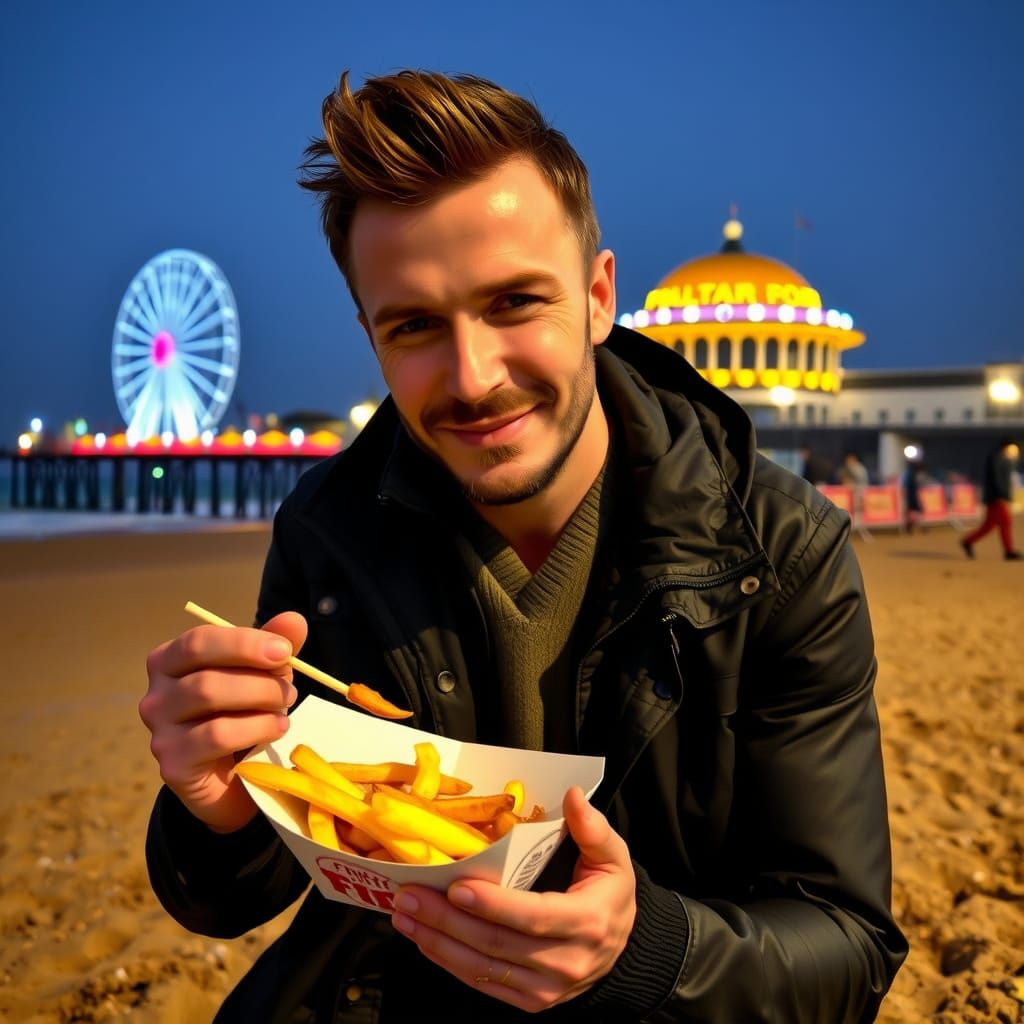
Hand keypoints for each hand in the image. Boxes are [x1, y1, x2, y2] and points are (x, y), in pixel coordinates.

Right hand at [139, 612, 306, 832]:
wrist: (234, 778)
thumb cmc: (243, 714)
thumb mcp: (262, 675)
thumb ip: (274, 646)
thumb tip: (294, 619)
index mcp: (169, 662)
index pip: (199, 641)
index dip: (244, 642)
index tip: (284, 651)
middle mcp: (156, 695)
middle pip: (206, 676)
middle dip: (259, 680)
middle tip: (291, 690)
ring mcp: (159, 732)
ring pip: (210, 702)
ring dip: (260, 702)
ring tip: (285, 710)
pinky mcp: (173, 764)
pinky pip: (216, 737)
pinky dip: (255, 729)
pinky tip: (277, 729)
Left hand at [390, 786, 636, 1011]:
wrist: (623, 948)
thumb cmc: (611, 894)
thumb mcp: (613, 857)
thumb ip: (592, 827)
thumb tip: (573, 795)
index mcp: (586, 922)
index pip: (532, 916)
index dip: (492, 905)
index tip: (456, 887)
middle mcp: (565, 962)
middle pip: (496, 944)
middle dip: (447, 920)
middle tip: (410, 894)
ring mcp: (546, 989)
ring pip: (482, 967)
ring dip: (437, 941)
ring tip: (405, 914)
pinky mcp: (529, 1001)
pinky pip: (483, 983)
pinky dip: (449, 962)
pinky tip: (425, 939)